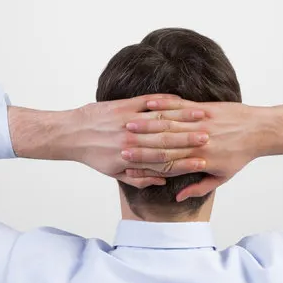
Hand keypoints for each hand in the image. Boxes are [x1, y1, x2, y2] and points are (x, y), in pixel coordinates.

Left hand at [8, 94, 213, 188]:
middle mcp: (131, 141)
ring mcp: (128, 121)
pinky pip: (148, 102)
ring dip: (183, 119)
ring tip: (203, 118)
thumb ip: (139, 179)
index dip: (186, 161)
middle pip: (167, 141)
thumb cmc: (94, 155)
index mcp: (131, 159)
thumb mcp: (115, 174)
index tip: (204, 161)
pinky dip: (165, 102)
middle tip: (211, 138)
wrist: (70, 133)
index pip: (164, 161)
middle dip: (191, 139)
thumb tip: (161, 181)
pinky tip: (180, 101)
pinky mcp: (123, 105)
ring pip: (161, 120)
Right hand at [119, 97, 282, 200]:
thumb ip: (200, 187)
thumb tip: (179, 196)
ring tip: (129, 122)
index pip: (167, 162)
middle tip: (120, 141)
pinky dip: (165, 105)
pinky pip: (181, 106)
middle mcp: (198, 142)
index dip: (146, 162)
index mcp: (199, 160)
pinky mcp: (205, 109)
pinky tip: (150, 104)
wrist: (259, 131)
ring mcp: (201, 124)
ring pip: (170, 124)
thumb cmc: (240, 156)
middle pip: (164, 143)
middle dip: (141, 142)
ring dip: (148, 123)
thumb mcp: (222, 176)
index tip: (127, 160)